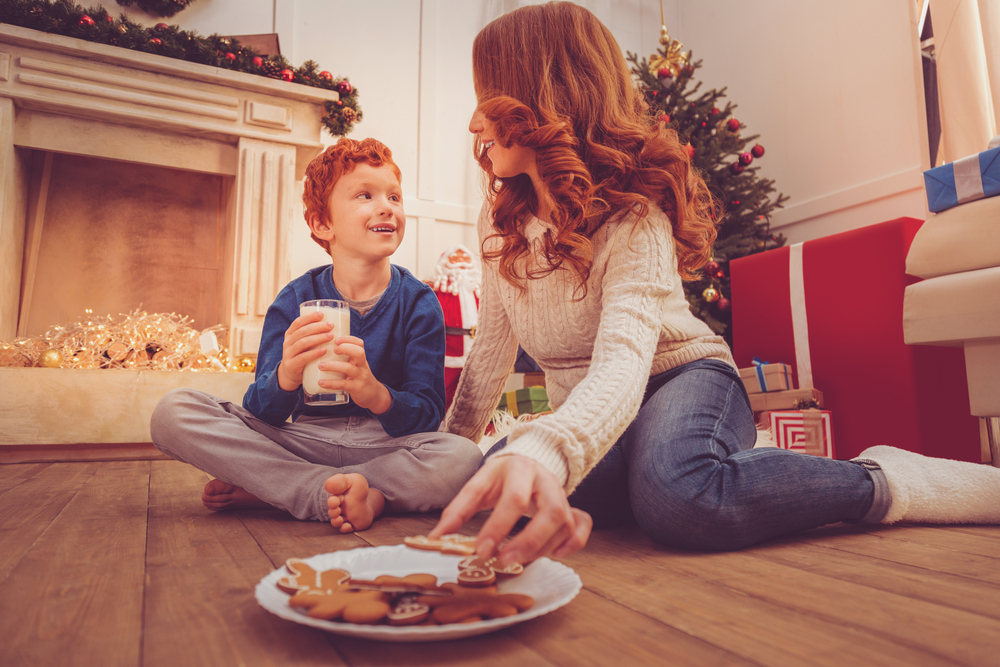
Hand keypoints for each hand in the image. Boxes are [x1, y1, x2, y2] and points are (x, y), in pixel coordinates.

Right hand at [276, 311, 333, 391]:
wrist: (290, 374)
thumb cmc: (303, 355)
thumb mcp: (304, 343)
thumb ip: (313, 335)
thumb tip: (335, 325)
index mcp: (290, 334)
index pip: (298, 322)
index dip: (309, 317)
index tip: (322, 314)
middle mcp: (288, 342)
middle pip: (302, 331)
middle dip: (317, 327)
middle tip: (331, 325)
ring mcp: (288, 354)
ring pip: (302, 343)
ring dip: (318, 338)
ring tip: (331, 336)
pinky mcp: (292, 365)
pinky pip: (302, 358)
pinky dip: (314, 353)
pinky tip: (324, 350)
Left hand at [318, 335, 391, 413]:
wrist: (374, 395)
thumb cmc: (360, 378)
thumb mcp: (358, 366)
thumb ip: (347, 358)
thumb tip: (326, 349)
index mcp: (361, 359)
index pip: (359, 344)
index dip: (349, 339)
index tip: (336, 339)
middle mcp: (362, 366)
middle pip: (359, 352)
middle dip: (345, 348)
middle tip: (333, 350)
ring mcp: (360, 377)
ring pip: (349, 368)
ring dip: (333, 365)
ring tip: (321, 365)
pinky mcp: (356, 388)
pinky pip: (343, 384)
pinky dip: (331, 383)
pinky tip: (321, 382)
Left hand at [429, 454, 591, 566]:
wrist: (527, 460)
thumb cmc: (500, 477)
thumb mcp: (478, 484)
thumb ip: (458, 509)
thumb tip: (436, 537)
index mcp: (520, 469)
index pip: (514, 499)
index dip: (498, 527)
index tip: (481, 551)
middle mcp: (546, 480)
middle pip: (551, 512)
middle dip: (529, 541)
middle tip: (504, 561)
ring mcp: (563, 494)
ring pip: (565, 523)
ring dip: (544, 547)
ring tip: (519, 560)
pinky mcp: (572, 506)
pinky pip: (582, 525)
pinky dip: (574, 543)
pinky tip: (555, 554)